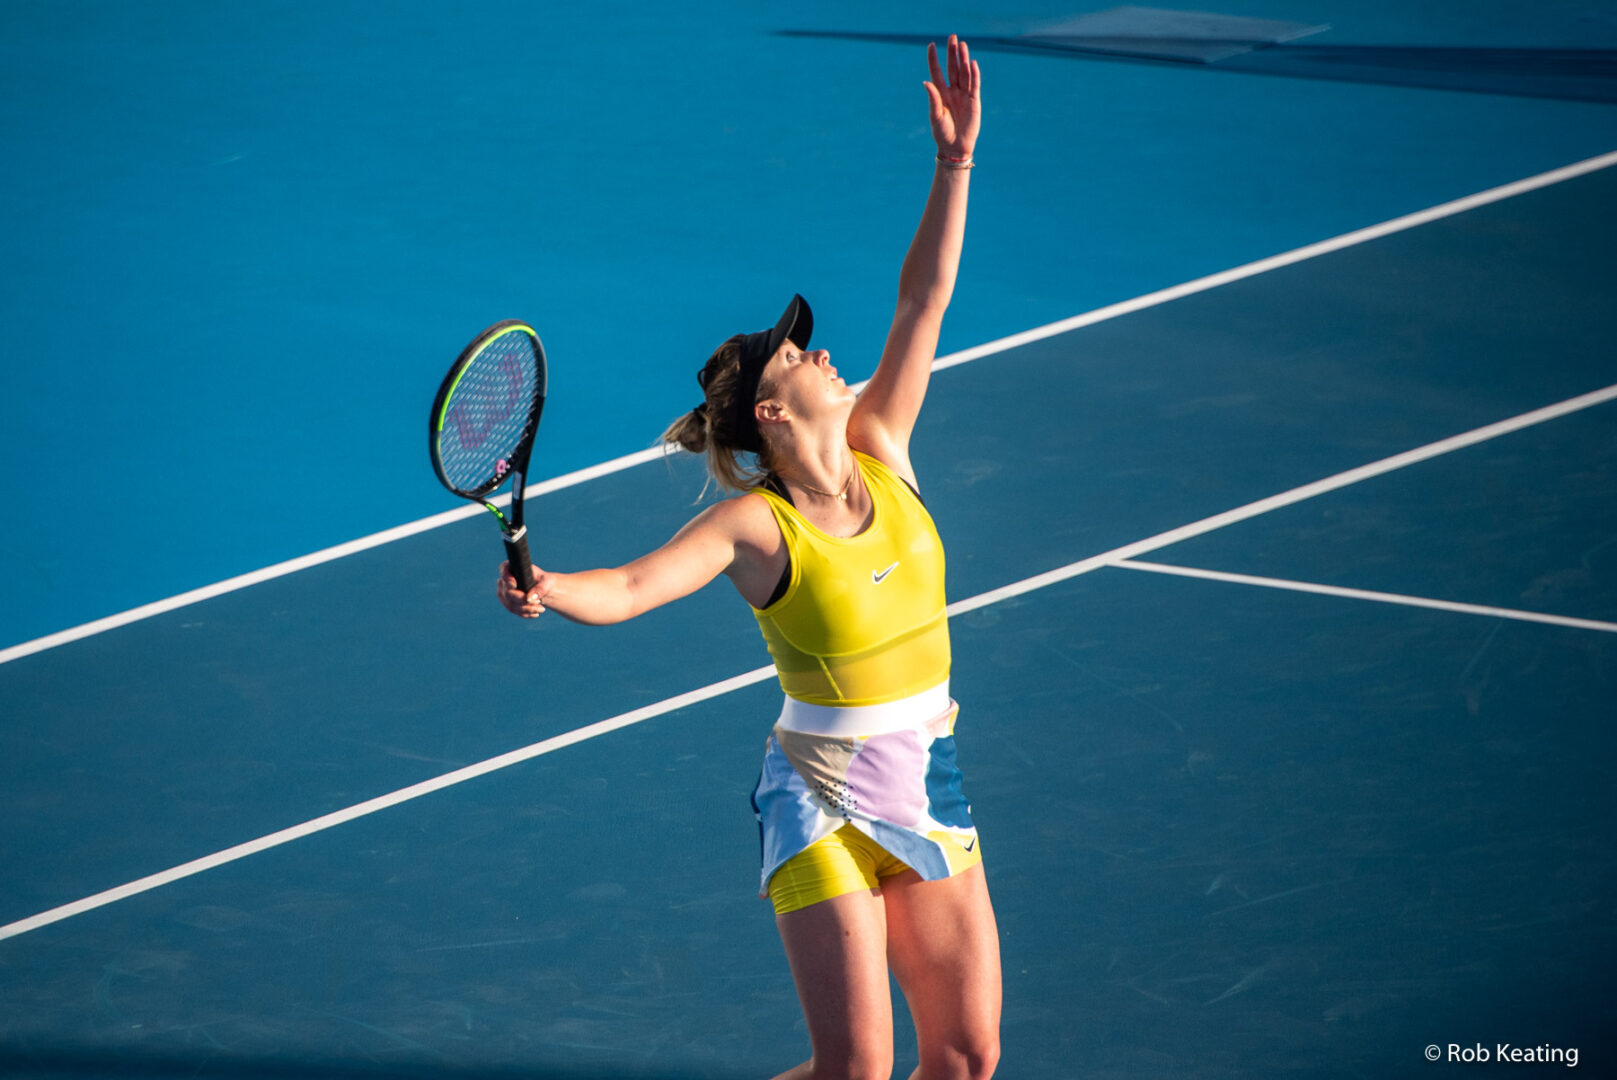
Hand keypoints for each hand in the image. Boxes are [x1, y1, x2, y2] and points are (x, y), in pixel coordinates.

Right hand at [497, 560, 549, 617]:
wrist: (544, 590)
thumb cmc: (545, 581)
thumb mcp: (547, 582)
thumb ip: (539, 589)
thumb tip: (529, 598)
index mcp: (514, 567)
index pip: (504, 569)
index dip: (506, 577)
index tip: (514, 584)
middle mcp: (506, 579)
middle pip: (508, 592)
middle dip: (522, 599)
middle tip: (538, 601)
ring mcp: (504, 592)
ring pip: (510, 603)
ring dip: (526, 608)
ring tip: (541, 609)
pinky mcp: (507, 602)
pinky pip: (513, 610)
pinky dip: (525, 613)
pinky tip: (536, 613)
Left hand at [924, 34, 979, 160]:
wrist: (955, 147)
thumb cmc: (942, 133)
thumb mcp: (935, 116)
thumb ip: (933, 98)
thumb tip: (926, 81)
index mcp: (940, 93)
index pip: (936, 72)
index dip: (934, 59)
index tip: (931, 45)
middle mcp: (952, 91)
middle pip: (952, 68)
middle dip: (952, 53)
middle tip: (952, 36)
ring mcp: (964, 95)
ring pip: (964, 73)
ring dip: (963, 59)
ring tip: (962, 45)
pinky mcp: (974, 101)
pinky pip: (974, 85)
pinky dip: (974, 74)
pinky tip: (971, 63)